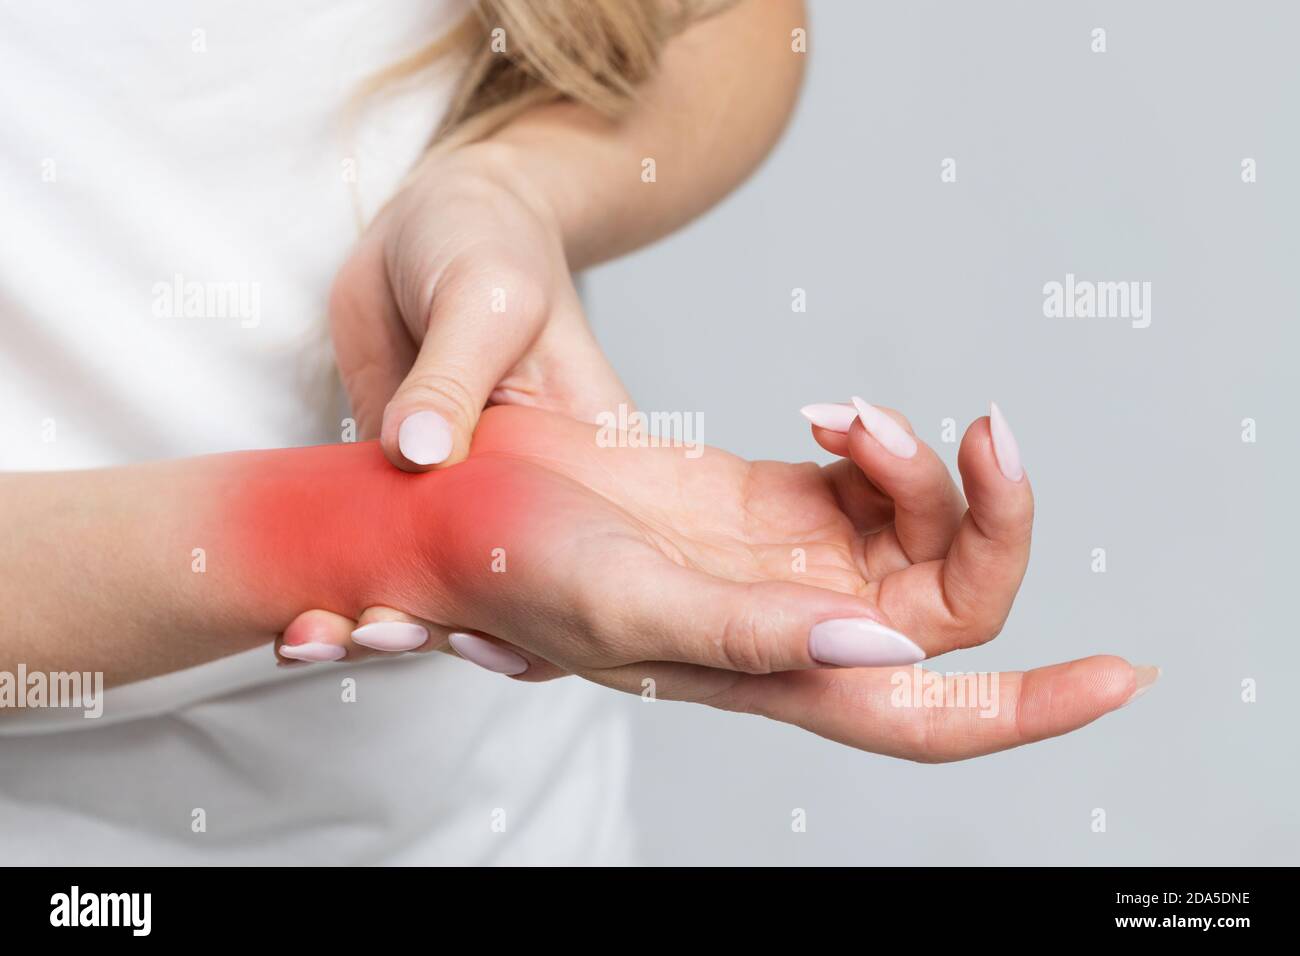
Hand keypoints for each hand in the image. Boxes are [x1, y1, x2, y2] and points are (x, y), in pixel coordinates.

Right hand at [277, 403, 1147, 761]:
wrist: (470, 492)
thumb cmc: (520, 563)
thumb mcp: (631, 602)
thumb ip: (755, 635)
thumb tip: (886, 653)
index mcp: (775, 675)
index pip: (931, 717)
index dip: (1028, 711)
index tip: (1119, 675)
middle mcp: (801, 626)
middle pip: (956, 599)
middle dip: (992, 519)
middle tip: (983, 434)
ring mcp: (795, 559)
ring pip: (923, 525)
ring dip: (918, 462)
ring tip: (845, 419)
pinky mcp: (777, 496)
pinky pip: (874, 473)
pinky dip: (874, 440)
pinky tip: (826, 416)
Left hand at [302, 142, 631, 649]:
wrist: (430, 220)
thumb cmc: (488, 245)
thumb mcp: (485, 296)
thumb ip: (454, 377)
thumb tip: (418, 457)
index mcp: (585, 461)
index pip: (592, 564)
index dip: (550, 620)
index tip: (480, 643)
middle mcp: (531, 497)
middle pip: (506, 595)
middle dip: (446, 633)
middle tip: (372, 634)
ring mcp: (462, 499)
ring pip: (432, 586)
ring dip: (377, 622)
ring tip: (308, 638)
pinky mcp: (398, 489)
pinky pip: (373, 552)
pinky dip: (337, 587)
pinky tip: (293, 616)